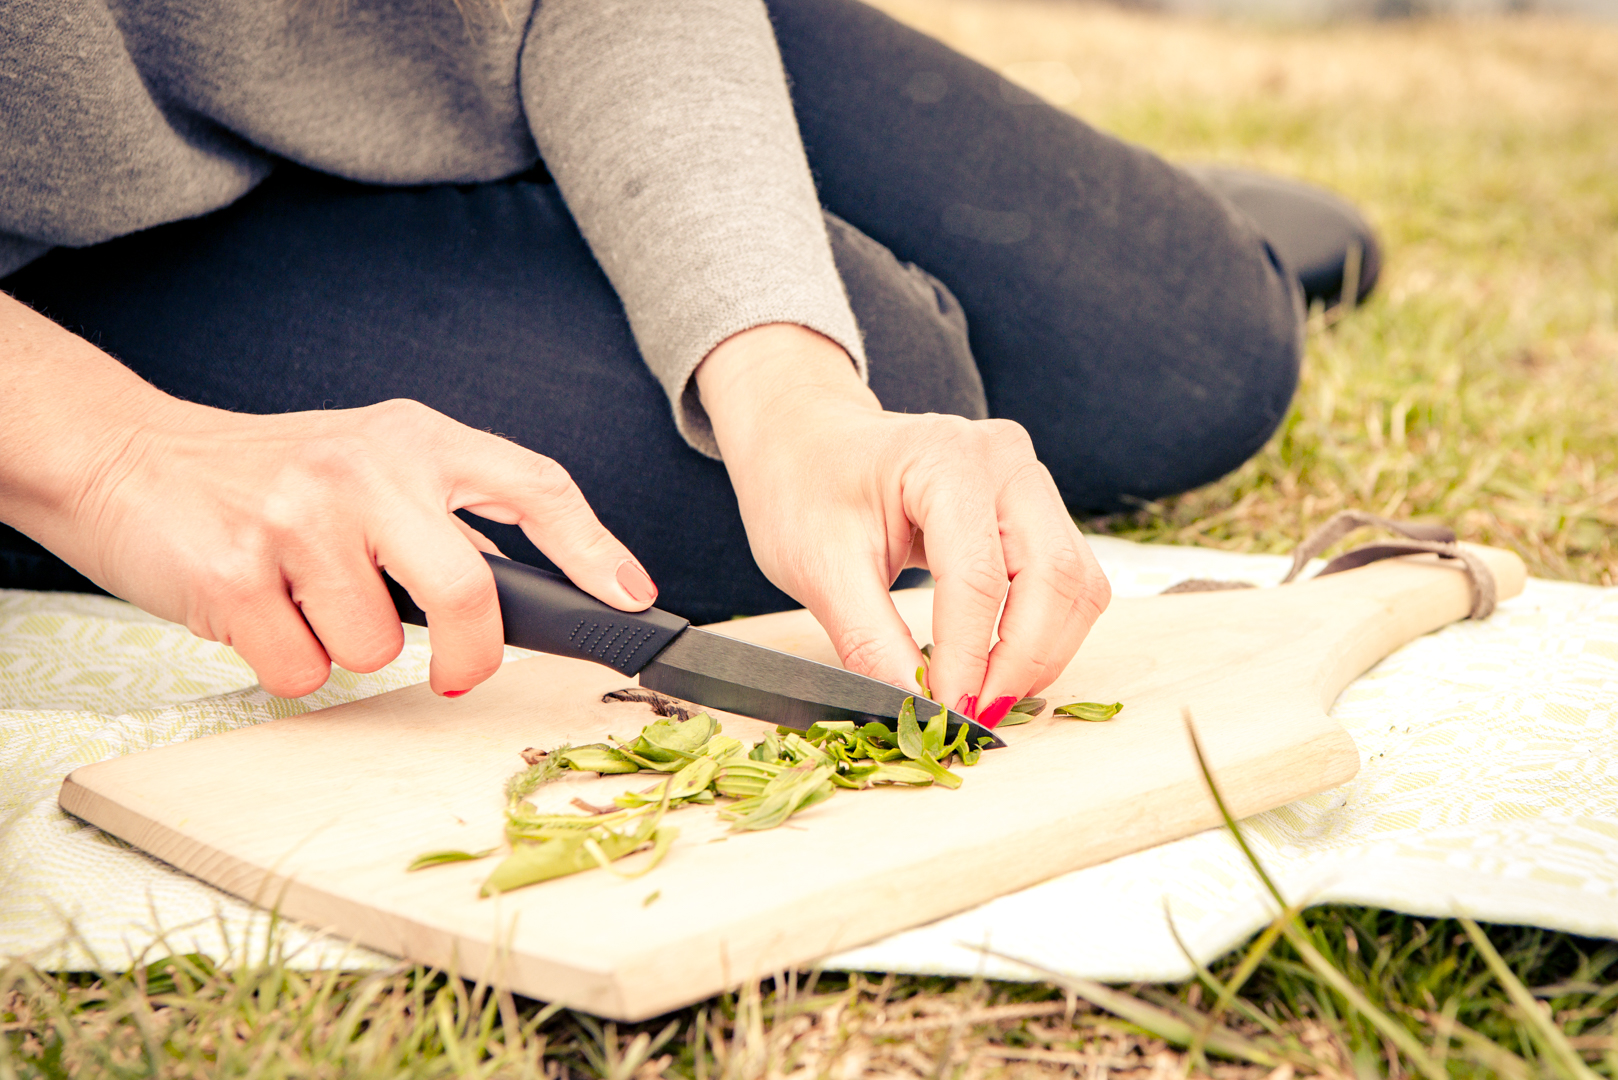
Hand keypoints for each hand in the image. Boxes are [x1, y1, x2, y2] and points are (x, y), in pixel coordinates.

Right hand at [1, 294, 654, 697]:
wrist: (127, 458)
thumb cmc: (266, 476)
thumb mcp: (369, 464)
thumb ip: (442, 513)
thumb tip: (530, 589)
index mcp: (414, 438)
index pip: (532, 484)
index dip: (593, 546)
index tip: (632, 598)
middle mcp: (364, 467)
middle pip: (467, 588)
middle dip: (472, 652)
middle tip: (461, 671)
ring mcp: (298, 517)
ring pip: (377, 647)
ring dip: (349, 649)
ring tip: (305, 598)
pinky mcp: (236, 572)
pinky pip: (304, 670)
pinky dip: (290, 665)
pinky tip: (260, 612)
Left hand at [696, 324, 1109, 721]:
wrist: (807, 440)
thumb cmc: (804, 488)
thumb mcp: (820, 568)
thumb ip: (871, 641)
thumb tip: (920, 708)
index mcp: (944, 456)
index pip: (978, 577)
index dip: (968, 658)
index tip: (947, 713)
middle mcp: (1004, 458)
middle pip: (1053, 577)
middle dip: (1021, 661)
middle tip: (976, 716)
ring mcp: (1028, 479)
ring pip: (1075, 584)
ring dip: (1041, 652)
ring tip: (986, 696)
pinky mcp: (1035, 508)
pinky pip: (1067, 581)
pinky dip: (1043, 633)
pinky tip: (998, 664)